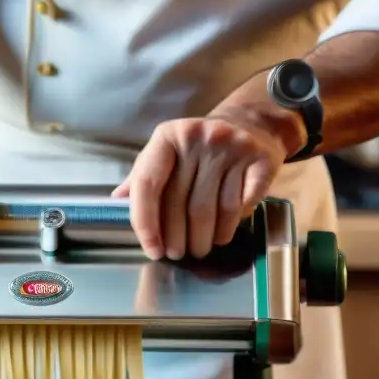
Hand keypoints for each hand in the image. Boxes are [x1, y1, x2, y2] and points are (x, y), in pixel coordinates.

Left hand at [112, 112, 294, 259]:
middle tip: (178, 254)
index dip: (146, 223)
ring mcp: (232, 146)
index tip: (152, 249)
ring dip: (206, 238)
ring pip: (214, 209)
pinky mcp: (261, 159)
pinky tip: (224, 233)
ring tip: (201, 248)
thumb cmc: (197, 147)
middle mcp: (198, 137)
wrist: (250, 123)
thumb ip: (142, 176)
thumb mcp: (165, 152)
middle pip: (182, 203)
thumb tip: (117, 201)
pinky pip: (242, 205)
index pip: (147, 185)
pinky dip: (231, 226)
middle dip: (178, 238)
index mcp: (167, 136)